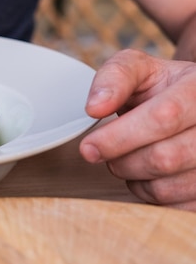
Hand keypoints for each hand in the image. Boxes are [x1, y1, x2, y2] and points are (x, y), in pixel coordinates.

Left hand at [80, 49, 195, 210]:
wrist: (190, 103)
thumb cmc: (161, 87)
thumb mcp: (139, 68)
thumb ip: (114, 78)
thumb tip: (95, 107)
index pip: (163, 118)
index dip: (119, 137)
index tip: (88, 147)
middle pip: (165, 158)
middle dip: (122, 160)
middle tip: (104, 151)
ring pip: (168, 187)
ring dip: (133, 178)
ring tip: (129, 157)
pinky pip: (174, 206)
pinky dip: (150, 194)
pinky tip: (149, 173)